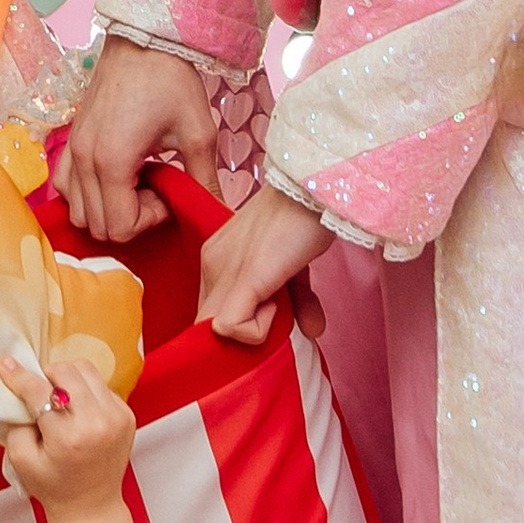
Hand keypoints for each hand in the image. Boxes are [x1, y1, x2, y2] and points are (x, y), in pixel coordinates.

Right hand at [0, 349, 134, 522]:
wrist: (91, 506)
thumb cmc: (53, 486)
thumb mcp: (20, 460)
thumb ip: (16, 422)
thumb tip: (19, 389)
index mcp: (68, 437)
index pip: (39, 391)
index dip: (19, 375)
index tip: (6, 365)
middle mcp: (97, 423)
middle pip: (66, 371)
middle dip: (47, 375)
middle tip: (38, 391)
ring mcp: (117, 418)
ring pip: (87, 370)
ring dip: (68, 378)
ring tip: (59, 398)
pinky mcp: (127, 415)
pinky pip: (102, 385)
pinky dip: (86, 391)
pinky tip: (78, 411)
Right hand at [55, 39, 222, 243]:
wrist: (143, 39)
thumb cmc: (170, 80)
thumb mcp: (198, 133)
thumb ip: (205, 180)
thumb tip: (217, 212)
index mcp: (112, 161)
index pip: (120, 226)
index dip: (151, 219)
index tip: (169, 192)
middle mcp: (84, 160)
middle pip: (98, 226)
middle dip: (131, 217)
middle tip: (157, 190)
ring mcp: (72, 150)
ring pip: (78, 212)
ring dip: (108, 209)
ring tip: (136, 184)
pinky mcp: (70, 140)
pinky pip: (66, 187)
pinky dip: (87, 195)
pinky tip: (115, 176)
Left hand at [197, 185, 329, 346]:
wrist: (314, 187)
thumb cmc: (306, 220)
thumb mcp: (295, 267)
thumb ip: (296, 300)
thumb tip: (311, 331)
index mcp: (218, 259)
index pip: (211, 313)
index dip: (240, 326)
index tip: (272, 317)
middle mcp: (213, 265)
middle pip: (209, 326)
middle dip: (245, 335)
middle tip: (281, 317)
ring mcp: (225, 271)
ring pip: (217, 332)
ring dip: (258, 331)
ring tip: (287, 305)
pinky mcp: (244, 278)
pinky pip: (231, 328)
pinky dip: (260, 331)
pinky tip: (285, 304)